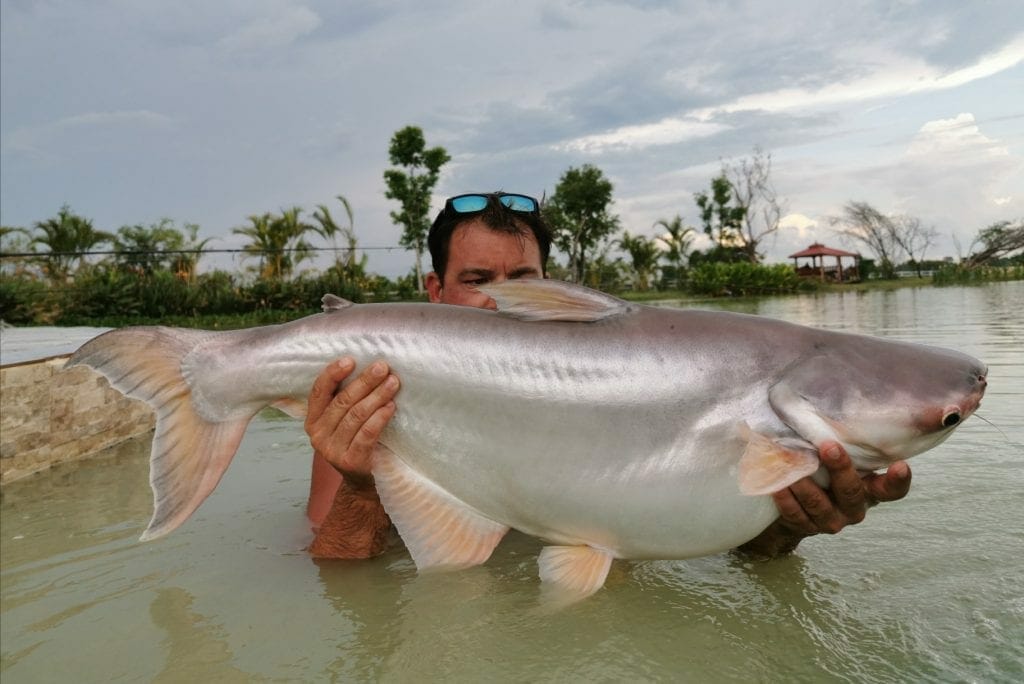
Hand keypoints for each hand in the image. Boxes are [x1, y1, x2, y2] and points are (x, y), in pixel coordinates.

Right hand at [304, 358, 399, 488]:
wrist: (360, 480)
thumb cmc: (354, 440)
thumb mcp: (342, 421)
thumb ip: (344, 400)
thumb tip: (368, 366)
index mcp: (312, 420)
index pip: (318, 392)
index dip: (333, 374)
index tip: (350, 360)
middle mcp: (317, 435)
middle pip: (342, 401)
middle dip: (364, 382)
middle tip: (382, 367)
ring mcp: (332, 450)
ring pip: (356, 416)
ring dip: (377, 396)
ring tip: (392, 383)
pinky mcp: (350, 461)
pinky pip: (367, 434)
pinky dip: (379, 418)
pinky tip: (391, 407)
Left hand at [736, 441, 912, 557]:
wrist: (797, 508)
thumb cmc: (825, 472)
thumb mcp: (841, 458)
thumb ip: (847, 440)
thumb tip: (843, 395)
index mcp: (869, 490)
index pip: (892, 489)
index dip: (898, 480)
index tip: (900, 465)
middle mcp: (854, 508)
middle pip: (852, 492)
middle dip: (841, 469)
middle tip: (829, 447)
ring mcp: (830, 520)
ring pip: (819, 505)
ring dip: (805, 484)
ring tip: (792, 464)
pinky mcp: (806, 527)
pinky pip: (796, 514)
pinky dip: (786, 499)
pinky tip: (778, 484)